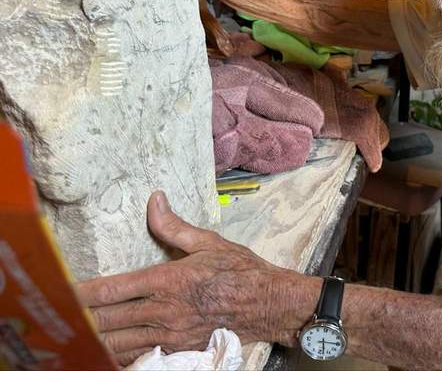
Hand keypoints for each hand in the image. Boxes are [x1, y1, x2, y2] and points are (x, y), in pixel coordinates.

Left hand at [76, 191, 306, 365]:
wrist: (269, 304)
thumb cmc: (241, 271)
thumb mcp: (209, 242)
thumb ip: (174, 226)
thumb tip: (154, 201)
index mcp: (169, 280)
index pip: (114, 289)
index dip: (84, 292)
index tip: (62, 290)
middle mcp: (165, 311)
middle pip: (109, 319)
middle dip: (80, 318)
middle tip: (57, 316)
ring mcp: (171, 335)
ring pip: (119, 342)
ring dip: (94, 339)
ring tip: (73, 335)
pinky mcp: (180, 350)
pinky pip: (139, 358)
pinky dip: (118, 355)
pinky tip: (105, 351)